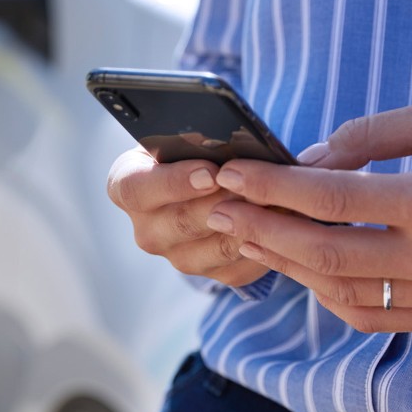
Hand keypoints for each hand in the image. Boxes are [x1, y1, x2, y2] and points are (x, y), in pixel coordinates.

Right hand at [108, 147, 270, 287]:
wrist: (201, 182)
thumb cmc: (190, 148)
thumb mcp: (181, 136)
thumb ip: (193, 139)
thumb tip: (225, 141)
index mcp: (126, 188)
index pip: (138, 190)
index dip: (174, 183)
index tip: (209, 172)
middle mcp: (146, 229)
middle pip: (183, 222)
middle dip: (225, 201)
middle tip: (257, 184)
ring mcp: (177, 256)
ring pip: (218, 246)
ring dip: (252, 222)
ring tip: (280, 199)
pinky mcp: (210, 274)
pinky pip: (241, 265)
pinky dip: (265, 242)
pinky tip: (285, 220)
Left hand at [205, 100, 411, 331]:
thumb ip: (368, 135)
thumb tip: (304, 160)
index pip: (334, 198)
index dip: (274, 186)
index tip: (232, 172)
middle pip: (326, 252)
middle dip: (261, 229)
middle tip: (217, 209)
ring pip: (338, 289)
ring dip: (282, 261)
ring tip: (243, 232)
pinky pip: (364, 313)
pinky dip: (321, 288)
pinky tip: (293, 259)